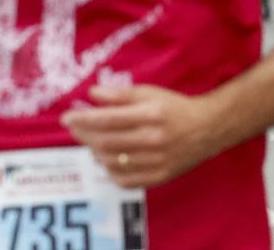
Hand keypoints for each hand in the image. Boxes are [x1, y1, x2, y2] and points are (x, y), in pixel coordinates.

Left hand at [62, 84, 214, 188]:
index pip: (108, 119)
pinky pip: (124, 180)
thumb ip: (120, 94)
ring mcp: (157, 161)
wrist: (208, 129)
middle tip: (74, 128)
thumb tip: (91, 94)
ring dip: (94, 152)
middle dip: (84, 135)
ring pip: (112, 163)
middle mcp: (154, 139)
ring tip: (92, 142)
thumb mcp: (151, 93)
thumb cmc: (175, 108)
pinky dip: (110, 171)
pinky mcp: (160, 177)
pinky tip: (108, 160)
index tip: (66, 117)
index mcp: (152, 114)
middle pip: (106, 142)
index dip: (83, 119)